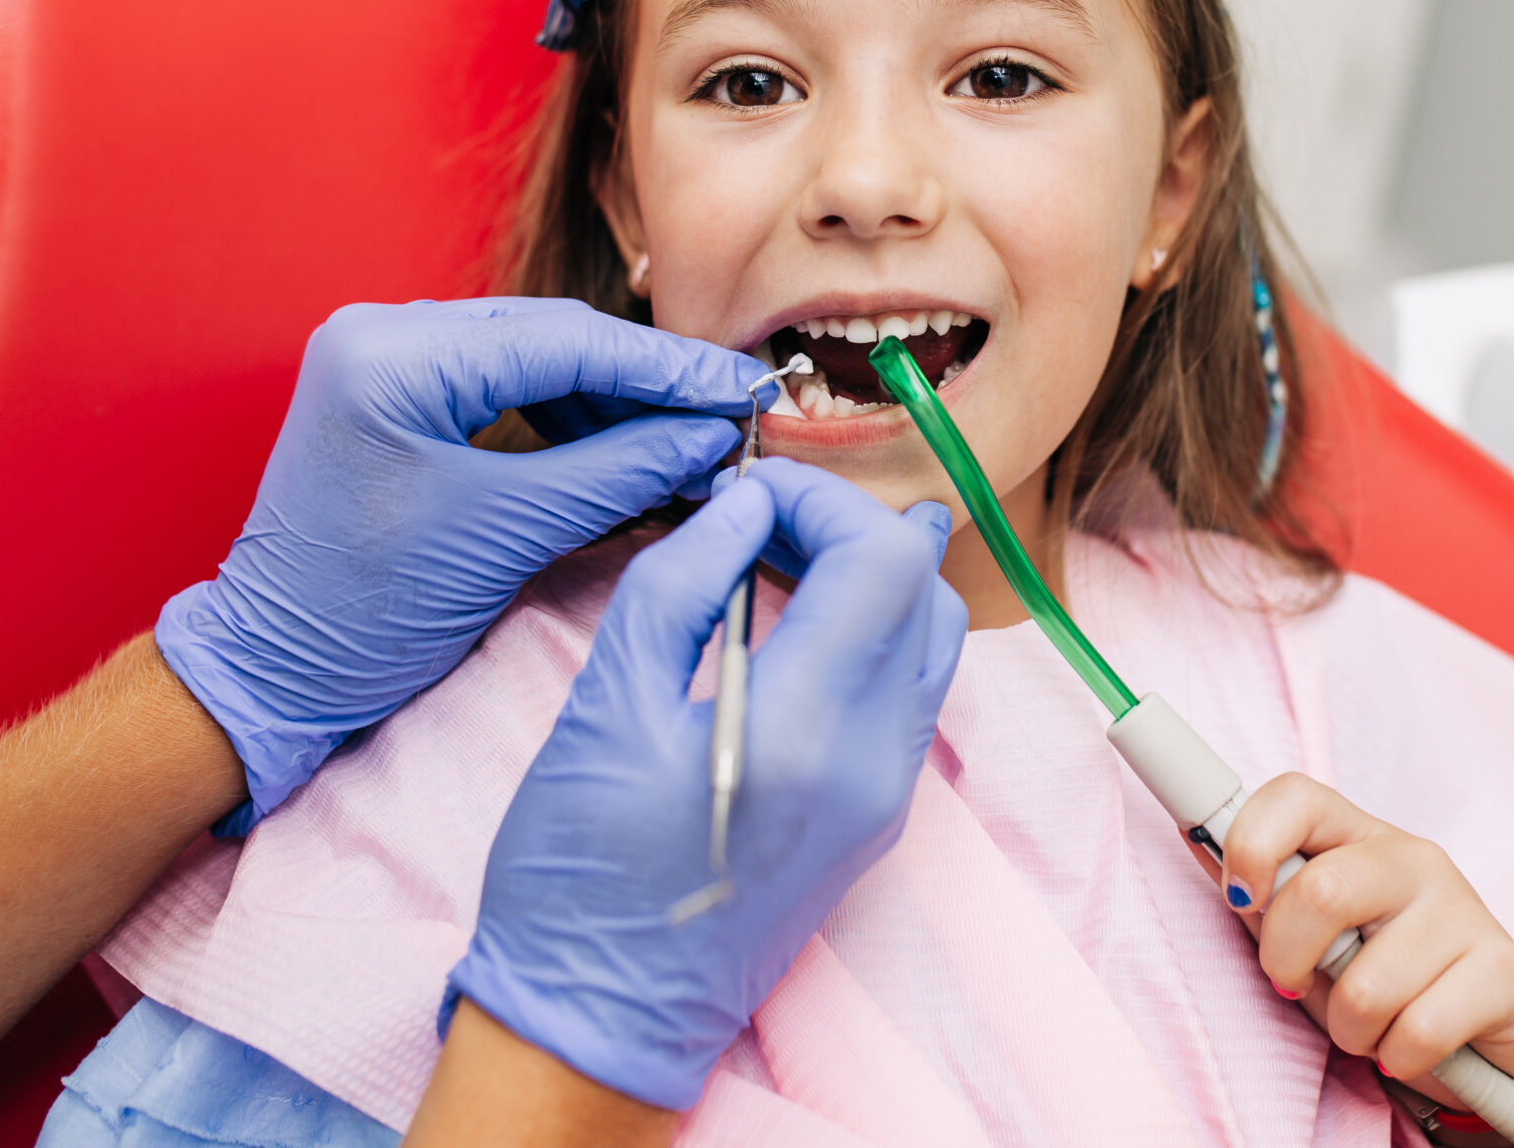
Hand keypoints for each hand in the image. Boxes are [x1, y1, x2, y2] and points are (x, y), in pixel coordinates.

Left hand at [158, 297, 773, 825]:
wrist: (275, 668)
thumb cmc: (369, 612)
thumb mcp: (509, 533)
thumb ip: (619, 470)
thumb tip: (710, 436)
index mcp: (393, 356)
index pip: (562, 341)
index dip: (666, 369)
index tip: (744, 391)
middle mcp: (381, 332)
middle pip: (550, 336)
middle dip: (647, 379)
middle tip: (733, 409)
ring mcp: (383, 357)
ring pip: (532, 355)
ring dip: (613, 396)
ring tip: (691, 433)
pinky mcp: (395, 392)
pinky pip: (502, 383)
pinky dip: (568, 413)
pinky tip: (629, 442)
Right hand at [449, 457, 967, 1111]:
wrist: (599, 1019)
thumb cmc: (579, 872)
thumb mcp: (605, 703)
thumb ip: (681, 582)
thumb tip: (744, 508)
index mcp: (808, 730)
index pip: (882, 558)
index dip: (819, 499)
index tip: (745, 495)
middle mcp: (874, 763)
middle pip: (923, 589)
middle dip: (847, 527)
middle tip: (757, 521)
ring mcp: (887, 797)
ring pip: (934, 639)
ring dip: (872, 578)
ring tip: (779, 561)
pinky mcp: (877, 821)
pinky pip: (910, 693)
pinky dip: (871, 635)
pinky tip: (796, 626)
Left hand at [1210, 774, 1513, 1110]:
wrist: (1481, 1036)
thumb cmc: (1379, 976)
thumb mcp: (1311, 935)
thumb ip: (1263, 891)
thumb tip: (1190, 829)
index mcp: (1359, 836)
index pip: (1295, 796)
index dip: (1250, 844)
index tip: (1240, 898)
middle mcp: (1414, 859)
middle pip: (1321, 891)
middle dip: (1287, 960)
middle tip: (1297, 984)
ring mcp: (1464, 910)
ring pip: (1366, 987)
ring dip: (1350, 1030)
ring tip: (1370, 1024)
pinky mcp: (1504, 971)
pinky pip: (1418, 1031)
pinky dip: (1398, 1057)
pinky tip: (1409, 1045)